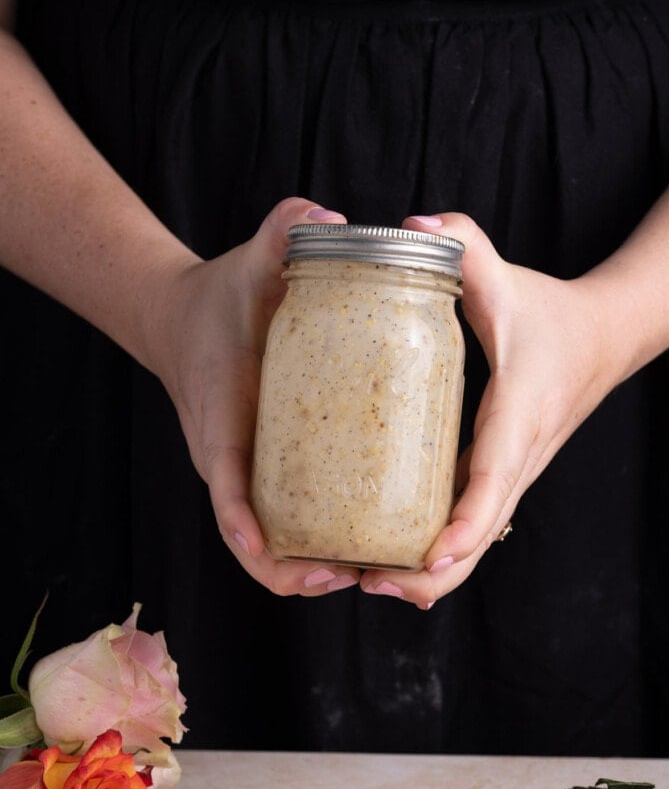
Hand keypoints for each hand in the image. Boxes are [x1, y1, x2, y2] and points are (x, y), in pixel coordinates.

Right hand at [149, 196, 360, 596]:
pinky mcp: (263, 473)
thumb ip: (281, 231)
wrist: (185, 320)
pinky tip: (358, 547)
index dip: (250, 532)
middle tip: (353, 573)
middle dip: (296, 574)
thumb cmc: (219, 300)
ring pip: (269, 549)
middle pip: (251, 546)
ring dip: (308, 572)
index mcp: (220, 429)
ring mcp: (245, 476)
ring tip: (364, 572)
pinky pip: (283, 526)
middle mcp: (228, 465)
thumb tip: (329, 215)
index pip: (227, 495)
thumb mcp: (248, 263)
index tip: (281, 554)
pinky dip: (311, 548)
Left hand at [359, 211, 624, 607]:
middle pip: (480, 539)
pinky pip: (470, 524)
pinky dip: (437, 552)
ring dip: (430, 575)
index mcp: (517, 415)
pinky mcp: (500, 476)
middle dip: (430, 576)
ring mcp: (512, 475)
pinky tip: (394, 557)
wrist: (602, 338)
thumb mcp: (507, 277)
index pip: (492, 479)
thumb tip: (412, 223)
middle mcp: (517, 458)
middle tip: (370, 583)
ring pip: (476, 544)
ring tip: (371, 582)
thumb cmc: (551, 313)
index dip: (461, 524)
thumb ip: (465, 245)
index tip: (427, 556)